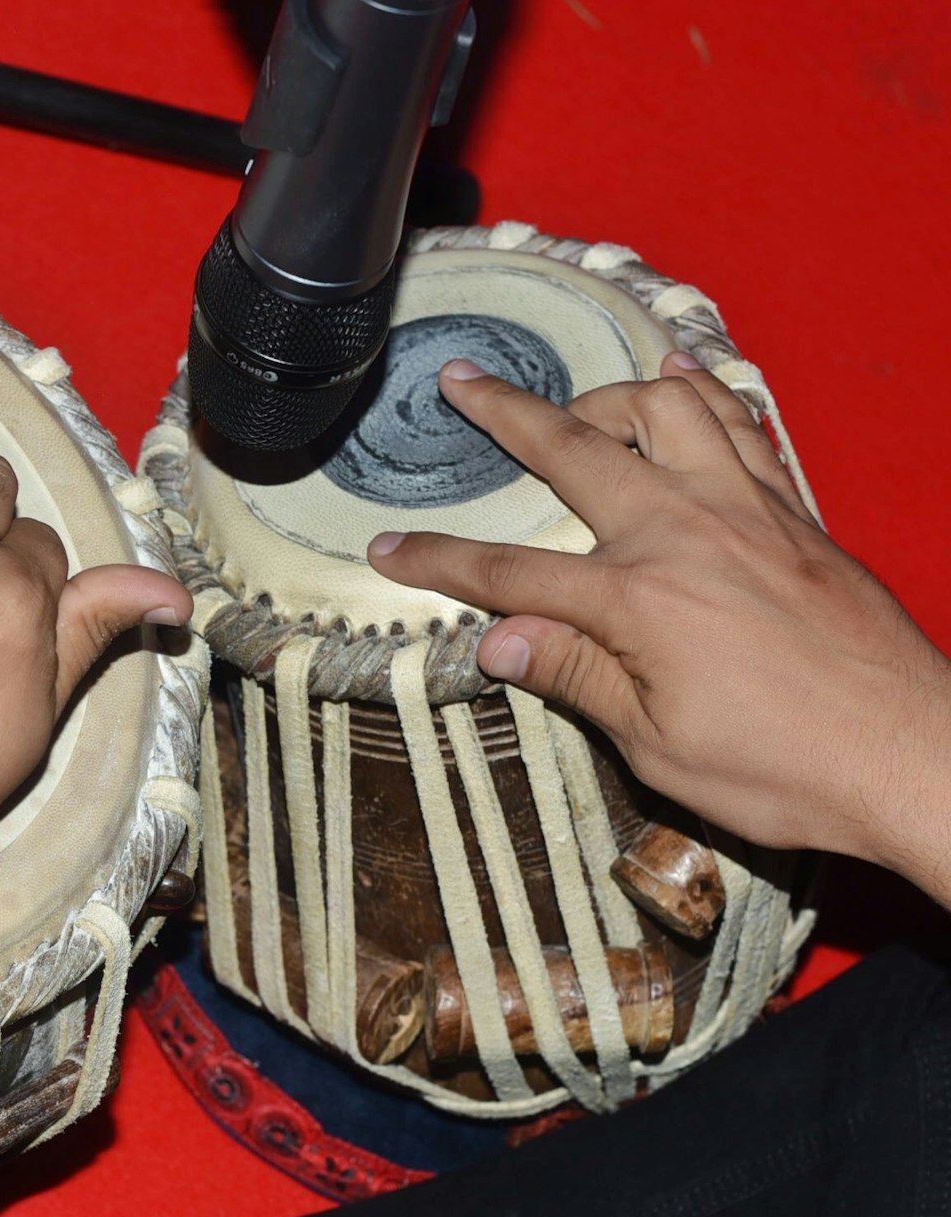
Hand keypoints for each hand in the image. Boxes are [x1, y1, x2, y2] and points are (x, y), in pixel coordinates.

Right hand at [367, 354, 950, 884]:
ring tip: (577, 404)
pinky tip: (684, 380)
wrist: (910, 753)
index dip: (437, 559)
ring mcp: (747, 512)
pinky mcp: (794, 514)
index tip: (386, 547)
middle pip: (574, 451)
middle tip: (463, 382)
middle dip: (505, 413)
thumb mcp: (657, 744)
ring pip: (667, 409)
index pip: (508, 572)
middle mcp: (686, 534)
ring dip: (610, 394)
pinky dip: (705, 394)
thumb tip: (496, 639)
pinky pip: (744, 426)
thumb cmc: (785, 766)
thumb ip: (574, 676)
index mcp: (636, 601)